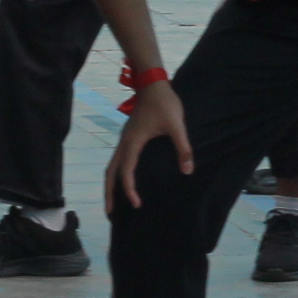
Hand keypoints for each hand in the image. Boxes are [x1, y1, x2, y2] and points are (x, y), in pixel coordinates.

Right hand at [108, 81, 194, 212]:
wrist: (153, 84)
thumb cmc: (165, 103)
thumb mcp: (177, 125)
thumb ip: (183, 148)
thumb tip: (188, 171)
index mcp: (133, 143)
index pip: (126, 173)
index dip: (129, 190)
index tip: (137, 204)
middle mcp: (124, 144)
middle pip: (110, 173)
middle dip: (110, 193)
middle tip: (110, 213)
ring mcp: (124, 140)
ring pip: (112, 166)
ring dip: (111, 184)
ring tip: (113, 201)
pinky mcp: (128, 137)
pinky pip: (118, 160)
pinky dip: (117, 173)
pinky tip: (124, 179)